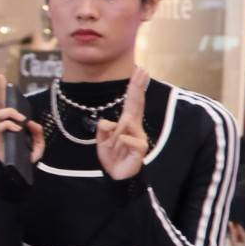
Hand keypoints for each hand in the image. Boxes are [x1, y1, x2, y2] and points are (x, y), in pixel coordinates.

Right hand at [0, 72, 45, 168]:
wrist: (18, 174)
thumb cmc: (25, 159)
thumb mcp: (37, 144)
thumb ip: (36, 132)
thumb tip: (30, 122)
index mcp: (9, 123)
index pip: (3, 103)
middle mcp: (0, 125)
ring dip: (10, 112)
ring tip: (21, 119)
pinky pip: (1, 125)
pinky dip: (10, 124)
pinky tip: (18, 128)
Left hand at [96, 67, 151, 181]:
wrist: (117, 176)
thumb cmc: (112, 156)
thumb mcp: (102, 140)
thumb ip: (104, 129)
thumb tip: (109, 122)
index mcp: (126, 123)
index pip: (132, 101)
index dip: (135, 86)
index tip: (141, 70)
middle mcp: (134, 127)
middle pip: (135, 104)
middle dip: (138, 86)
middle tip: (142, 69)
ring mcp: (139, 136)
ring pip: (120, 127)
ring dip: (112, 139)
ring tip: (114, 150)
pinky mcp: (141, 146)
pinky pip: (126, 138)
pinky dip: (119, 145)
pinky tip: (121, 152)